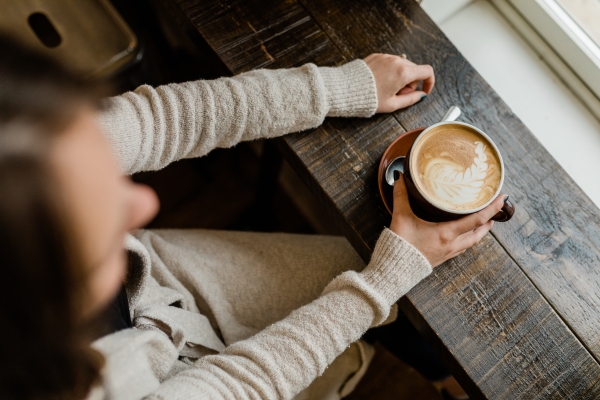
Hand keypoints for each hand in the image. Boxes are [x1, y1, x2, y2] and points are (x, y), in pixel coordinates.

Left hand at [364, 53, 434, 112]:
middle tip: (398, 95)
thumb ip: (411, 99)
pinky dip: (390, 71)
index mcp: (403, 73)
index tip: (424, 90)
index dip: (429, 82)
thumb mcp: (392, 104)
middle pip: (414, 70)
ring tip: (387, 89)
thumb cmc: (368, 98)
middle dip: (410, 83)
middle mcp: (396, 61)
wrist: (346, 89)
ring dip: (400, 77)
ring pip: (402, 66)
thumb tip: (421, 96)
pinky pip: (390, 63)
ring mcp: (386, 57)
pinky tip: (379, 82)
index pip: (427, 71)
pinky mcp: (377, 56)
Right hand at [389, 173, 505, 266]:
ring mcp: (448, 252)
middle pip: (479, 232)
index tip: (502, 198)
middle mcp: (451, 243)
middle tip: (496, 209)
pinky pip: (461, 248)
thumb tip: (400, 177)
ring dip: (480, 232)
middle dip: (489, 221)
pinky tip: (464, 236)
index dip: (491, 208)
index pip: (476, 220)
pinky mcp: (442, 258)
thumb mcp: (401, 217)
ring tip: (485, 223)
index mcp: (446, 233)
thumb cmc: (400, 244)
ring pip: (471, 242)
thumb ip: (401, 195)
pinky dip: (468, 240)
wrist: (394, 269)